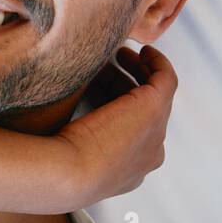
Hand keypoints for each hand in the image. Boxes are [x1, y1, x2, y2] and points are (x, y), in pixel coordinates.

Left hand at [53, 44, 176, 206]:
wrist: (68, 172)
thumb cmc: (56, 162)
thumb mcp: (67, 150)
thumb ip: (70, 137)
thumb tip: (57, 107)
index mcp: (127, 170)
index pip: (127, 129)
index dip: (115, 102)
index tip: (100, 82)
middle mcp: (148, 154)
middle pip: (142, 110)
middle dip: (128, 84)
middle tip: (113, 63)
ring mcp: (155, 132)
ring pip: (155, 94)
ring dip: (140, 71)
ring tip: (120, 54)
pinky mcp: (155, 109)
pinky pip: (165, 79)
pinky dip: (157, 62)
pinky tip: (142, 50)